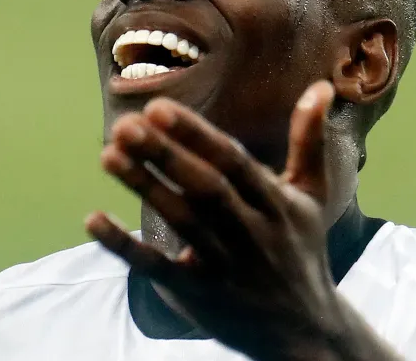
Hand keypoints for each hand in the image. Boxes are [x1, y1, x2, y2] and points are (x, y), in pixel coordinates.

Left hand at [86, 81, 344, 359]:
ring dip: (144, 188)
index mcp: (277, 203)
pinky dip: (125, 247)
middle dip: (164, 155)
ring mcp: (226, 266)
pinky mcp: (200, 296)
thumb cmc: (303, 248)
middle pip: (204, 189)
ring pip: (181, 222)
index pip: (233, 163)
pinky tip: (93, 219)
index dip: (196, 136)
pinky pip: (159, 270)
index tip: (157, 108)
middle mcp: (252, 232)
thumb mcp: (313, 193)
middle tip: (125, 124)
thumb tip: (322, 85)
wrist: (306, 330)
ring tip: (108, 154)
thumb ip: (309, 140)